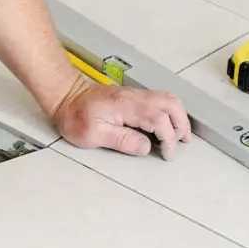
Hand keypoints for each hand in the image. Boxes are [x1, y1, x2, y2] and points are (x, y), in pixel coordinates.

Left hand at [51, 74, 191, 159]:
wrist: (66, 96)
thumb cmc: (75, 116)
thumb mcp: (93, 135)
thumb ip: (122, 140)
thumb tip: (145, 147)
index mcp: (126, 106)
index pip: (158, 120)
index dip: (168, 138)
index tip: (167, 153)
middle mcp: (135, 97)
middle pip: (171, 104)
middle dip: (181, 125)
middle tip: (182, 143)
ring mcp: (136, 94)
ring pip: (168, 99)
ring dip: (179, 116)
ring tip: (181, 135)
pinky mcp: (134, 96)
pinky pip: (160, 99)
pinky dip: (170, 111)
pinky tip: (169, 123)